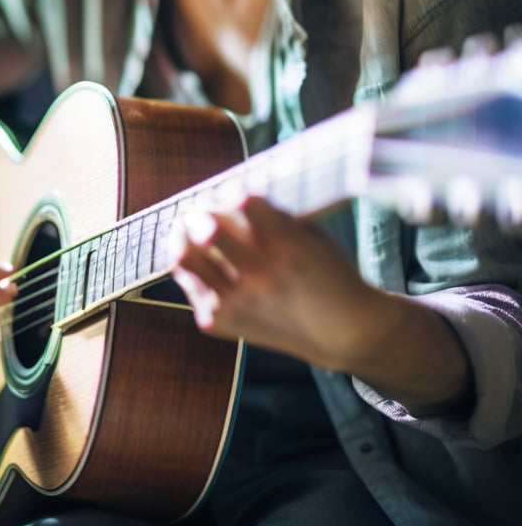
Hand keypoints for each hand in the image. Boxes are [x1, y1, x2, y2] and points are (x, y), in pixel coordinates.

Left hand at [168, 195, 379, 370]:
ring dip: (182, 237)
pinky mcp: (221, 322)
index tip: (235, 196)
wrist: (343, 333)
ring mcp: (236, 301)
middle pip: (205, 229)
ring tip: (186, 230)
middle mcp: (259, 274)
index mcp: (286, 246)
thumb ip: (274, 215)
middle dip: (199, 212)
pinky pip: (190, 284)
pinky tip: (200, 261)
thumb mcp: (312, 236)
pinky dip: (193, 268)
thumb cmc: (329, 275)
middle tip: (200, 211)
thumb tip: (233, 193)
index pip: (241, 202)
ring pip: (184, 257)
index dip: (234, 194)